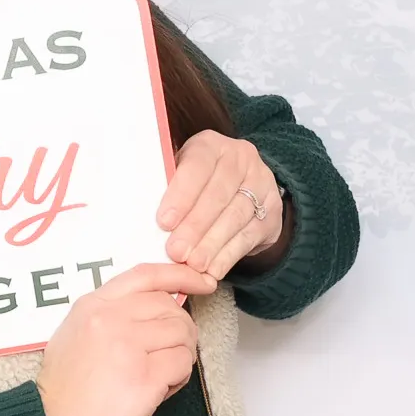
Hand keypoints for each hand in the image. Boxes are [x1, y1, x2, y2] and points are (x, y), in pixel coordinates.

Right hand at [35, 261, 216, 415]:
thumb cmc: (64, 388)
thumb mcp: (74, 332)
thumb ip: (109, 313)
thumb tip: (153, 308)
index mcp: (93, 304)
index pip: (147, 275)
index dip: (181, 275)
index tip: (201, 282)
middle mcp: (111, 318)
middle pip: (170, 307)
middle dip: (180, 329)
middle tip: (168, 353)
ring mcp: (128, 346)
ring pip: (182, 334)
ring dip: (181, 355)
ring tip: (161, 375)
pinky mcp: (145, 377)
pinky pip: (183, 363)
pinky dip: (179, 377)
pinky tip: (160, 390)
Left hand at [158, 131, 284, 279]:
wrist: (243, 185)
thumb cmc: (197, 181)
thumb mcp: (181, 171)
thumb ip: (166, 186)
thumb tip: (142, 214)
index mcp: (211, 145)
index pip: (197, 167)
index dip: (181, 195)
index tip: (164, 222)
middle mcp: (241, 159)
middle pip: (218, 195)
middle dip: (195, 226)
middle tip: (176, 251)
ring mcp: (261, 184)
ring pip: (235, 217)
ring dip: (212, 245)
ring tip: (193, 264)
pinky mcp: (271, 212)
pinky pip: (249, 236)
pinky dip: (228, 256)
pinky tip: (213, 270)